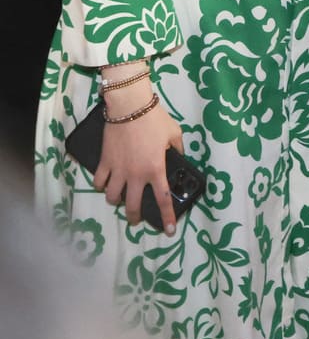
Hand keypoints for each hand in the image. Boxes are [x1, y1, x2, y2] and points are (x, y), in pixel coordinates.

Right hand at [93, 101, 182, 234]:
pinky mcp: (104, 163)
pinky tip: (105, 183)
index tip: (169, 231)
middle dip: (134, 217)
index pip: (163, 200)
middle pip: (132, 207)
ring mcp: (118, 170)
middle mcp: (135, 175)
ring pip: (112, 198)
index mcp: (155, 170)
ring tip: (119, 198)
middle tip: (136, 219)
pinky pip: (98, 182)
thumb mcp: (174, 133)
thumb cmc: (154, 119)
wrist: (130, 107)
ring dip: (116, 201)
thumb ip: (178, 148)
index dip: (167, 217)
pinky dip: (101, 185)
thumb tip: (179, 156)